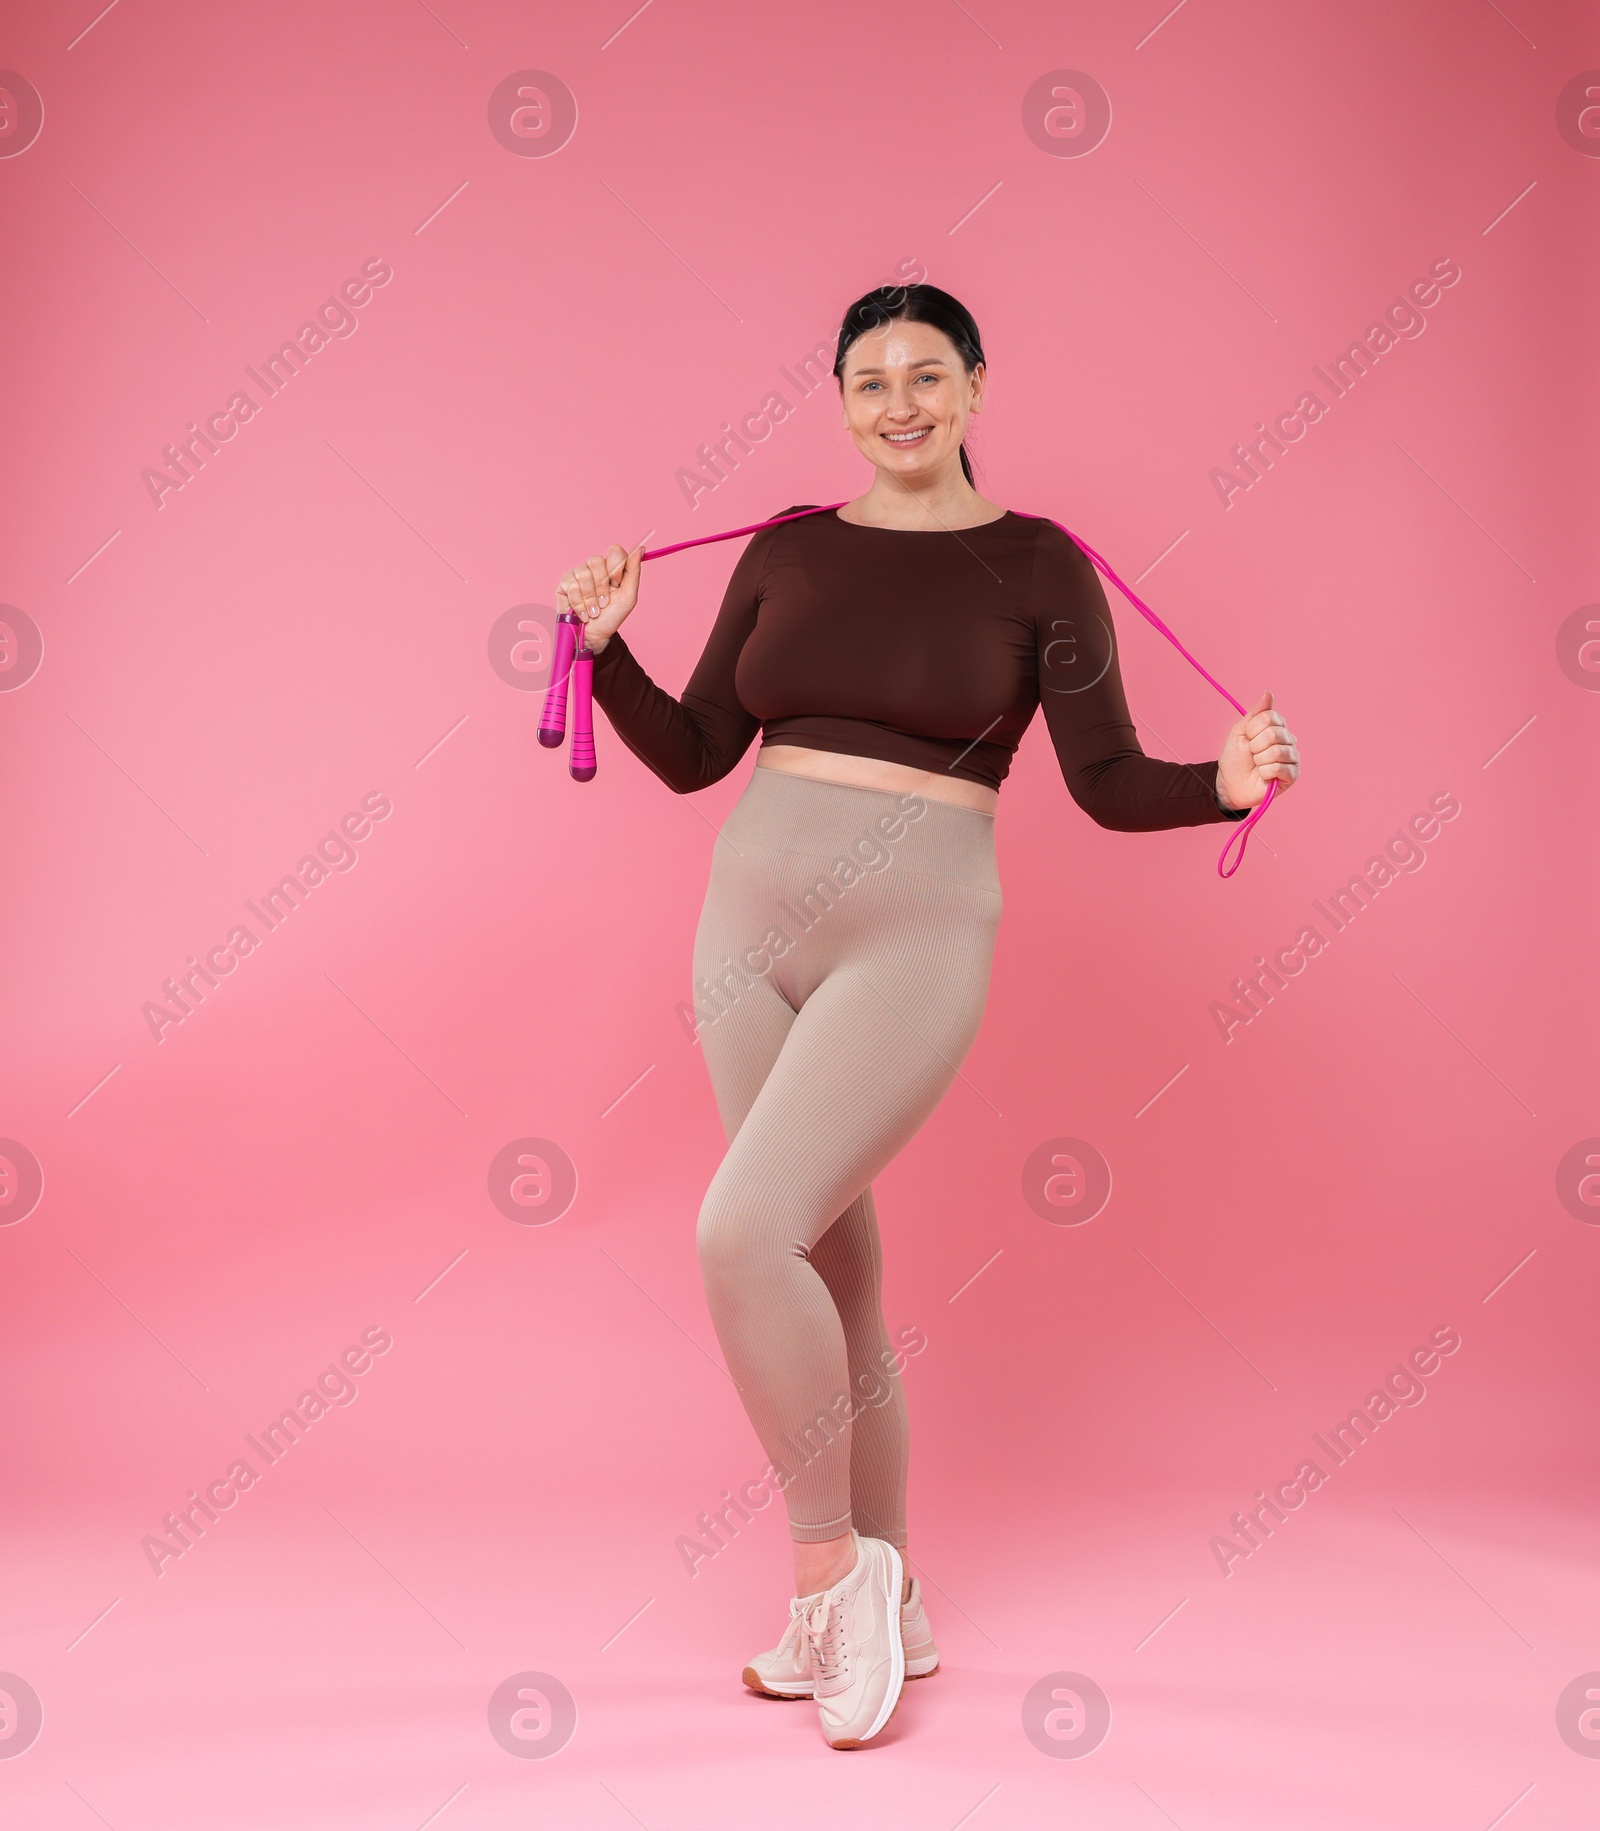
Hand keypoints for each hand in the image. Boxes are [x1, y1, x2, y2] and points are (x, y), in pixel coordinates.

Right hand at [555, 541, 642, 651]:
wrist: (594, 636)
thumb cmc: (611, 616)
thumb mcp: (628, 596)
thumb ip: (634, 571)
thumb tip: (640, 549)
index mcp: (611, 568)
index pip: (614, 551)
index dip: (615, 567)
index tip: (617, 584)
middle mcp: (594, 567)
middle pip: (596, 561)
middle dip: (602, 586)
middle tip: (604, 603)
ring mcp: (578, 573)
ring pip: (584, 574)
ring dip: (590, 598)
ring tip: (594, 612)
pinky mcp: (565, 583)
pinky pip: (571, 585)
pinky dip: (579, 603)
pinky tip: (583, 613)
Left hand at [1216, 690, 1298, 810]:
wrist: (1230, 783)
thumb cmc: (1235, 757)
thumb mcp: (1240, 731)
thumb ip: (1255, 714)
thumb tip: (1268, 693)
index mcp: (1277, 726)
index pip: (1269, 717)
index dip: (1252, 729)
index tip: (1247, 737)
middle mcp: (1288, 739)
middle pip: (1273, 733)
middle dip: (1255, 745)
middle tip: (1252, 753)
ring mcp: (1292, 757)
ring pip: (1276, 751)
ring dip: (1259, 760)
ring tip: (1257, 764)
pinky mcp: (1293, 775)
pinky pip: (1279, 768)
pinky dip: (1264, 772)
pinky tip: (1263, 774)